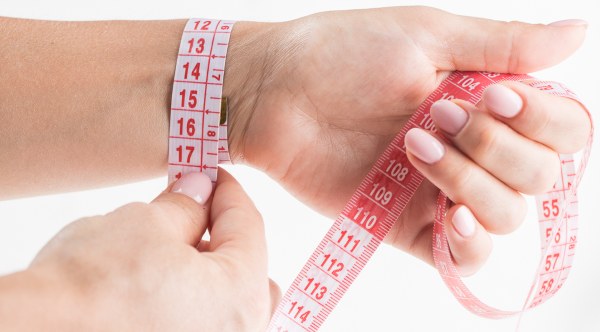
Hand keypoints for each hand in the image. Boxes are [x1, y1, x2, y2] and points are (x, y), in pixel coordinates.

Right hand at [25, 170, 278, 330]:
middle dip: (223, 233)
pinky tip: (160, 284)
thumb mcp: (146, 224)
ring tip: (169, 249)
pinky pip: (205, 321)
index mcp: (241, 294)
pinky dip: (193, 299)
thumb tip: (200, 189)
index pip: (249, 225)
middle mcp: (239, 331)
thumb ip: (187, 205)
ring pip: (229, 301)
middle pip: (248, 267)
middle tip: (192, 210)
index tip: (212, 175)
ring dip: (209, 269)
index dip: (228, 191)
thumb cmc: (93, 285)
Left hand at [224, 7, 590, 274]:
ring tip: (413, 147)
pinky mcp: (406, 226)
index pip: (563, 130)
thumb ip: (504, 43)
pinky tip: (448, 216)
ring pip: (508, 215)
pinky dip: (469, 242)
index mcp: (487, 102)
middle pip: (541, 176)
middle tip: (440, 115)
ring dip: (472, 182)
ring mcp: (441, 190)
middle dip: (498, 147)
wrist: (275, 93)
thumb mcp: (428, 35)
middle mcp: (473, 149)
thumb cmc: (343, 53)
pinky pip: (464, 257)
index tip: (494, 94)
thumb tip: (580, 32)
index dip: (544, 120)